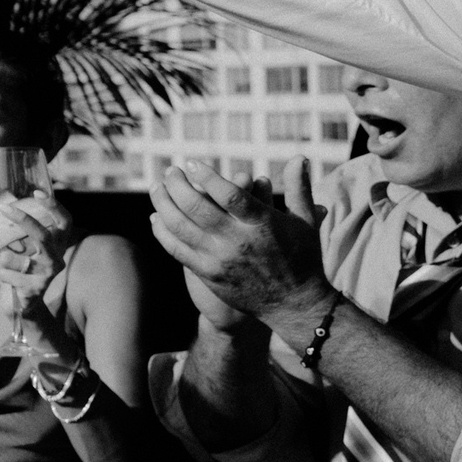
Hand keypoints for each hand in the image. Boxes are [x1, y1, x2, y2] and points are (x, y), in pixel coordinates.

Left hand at [0, 193, 69, 294]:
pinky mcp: (37, 289)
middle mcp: (57, 257)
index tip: (37, 193)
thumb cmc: (17, 265)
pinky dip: (2, 273)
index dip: (54, 207)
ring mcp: (48, 274)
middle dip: (24, 221)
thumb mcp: (14, 244)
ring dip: (4, 258)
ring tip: (1, 259)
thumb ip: (4, 227)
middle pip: (44, 236)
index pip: (64, 221)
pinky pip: (10, 276)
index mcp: (56, 243)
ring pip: (21, 260)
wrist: (23, 302)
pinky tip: (5, 276)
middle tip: (4, 208)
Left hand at [149, 159, 326, 323]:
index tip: (192, 163)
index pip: (230, 194)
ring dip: (163, 203)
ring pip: (180, 226)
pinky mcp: (208, 274)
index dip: (207, 177)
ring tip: (157, 187)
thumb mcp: (306, 222)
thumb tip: (300, 156)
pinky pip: (177, 249)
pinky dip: (162, 231)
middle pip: (197, 207)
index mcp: (262, 224)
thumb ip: (298, 187)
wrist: (294, 305)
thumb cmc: (303, 258)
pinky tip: (156, 217)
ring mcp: (220, 259)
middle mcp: (238, 241)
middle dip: (177, 185)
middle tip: (170, 171)